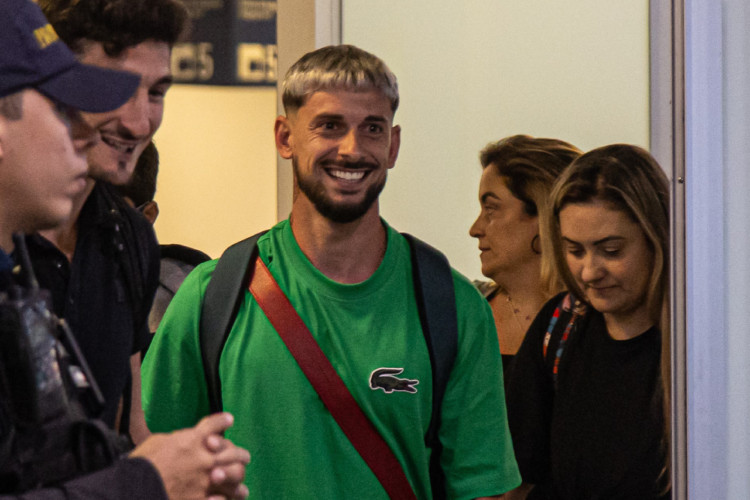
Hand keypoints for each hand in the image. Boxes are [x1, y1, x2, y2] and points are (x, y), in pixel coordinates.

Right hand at [130, 412, 250, 499]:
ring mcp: (206, 480)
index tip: (228, 420)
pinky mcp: (201, 499)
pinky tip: (227, 498)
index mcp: (193, 440)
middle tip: (245, 457)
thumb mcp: (159, 441)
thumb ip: (177, 439)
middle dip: (240, 454)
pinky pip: (221, 498)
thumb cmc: (143, 462)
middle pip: (233, 452)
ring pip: (234, 474)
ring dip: (240, 475)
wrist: (136, 487)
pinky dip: (225, 498)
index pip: (214, 426)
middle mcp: (205, 458)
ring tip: (242, 477)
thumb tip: (183, 440)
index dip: (222, 422)